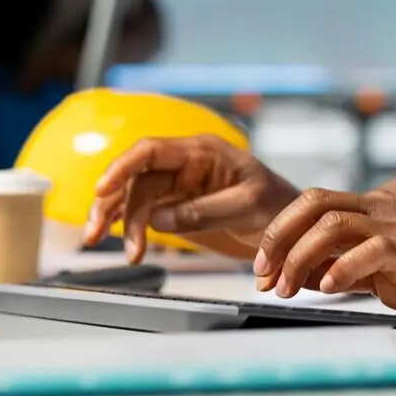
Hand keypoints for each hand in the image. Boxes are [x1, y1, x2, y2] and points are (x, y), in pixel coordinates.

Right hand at [85, 135, 298, 262]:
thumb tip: (158, 218)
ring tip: (103, 243)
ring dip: (113, 217)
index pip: (152, 151)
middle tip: (111, 239)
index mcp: (202, 152)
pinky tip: (117, 239)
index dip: (122, 166)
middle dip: (117, 206)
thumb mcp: (248, 206)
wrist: (291, 227)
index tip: (103, 189)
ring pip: (131, 196)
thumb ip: (204, 211)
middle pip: (136, 179)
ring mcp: (176, 187)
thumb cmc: (278, 205)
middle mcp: (183, 165)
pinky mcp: (174, 209)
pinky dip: (125, 225)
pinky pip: (140, 212)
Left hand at [256, 189, 395, 321]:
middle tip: (262, 273)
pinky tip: (326, 289)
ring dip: (300, 257)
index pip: (314, 202)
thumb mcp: (382, 266)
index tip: (262, 266)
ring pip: (333, 223)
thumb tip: (301, 272)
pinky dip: (340, 269)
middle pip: (315, 202)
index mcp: (375, 208)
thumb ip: (346, 261)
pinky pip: (368, 250)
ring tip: (286, 290)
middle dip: (279, 236)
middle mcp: (383, 209)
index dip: (280, 230)